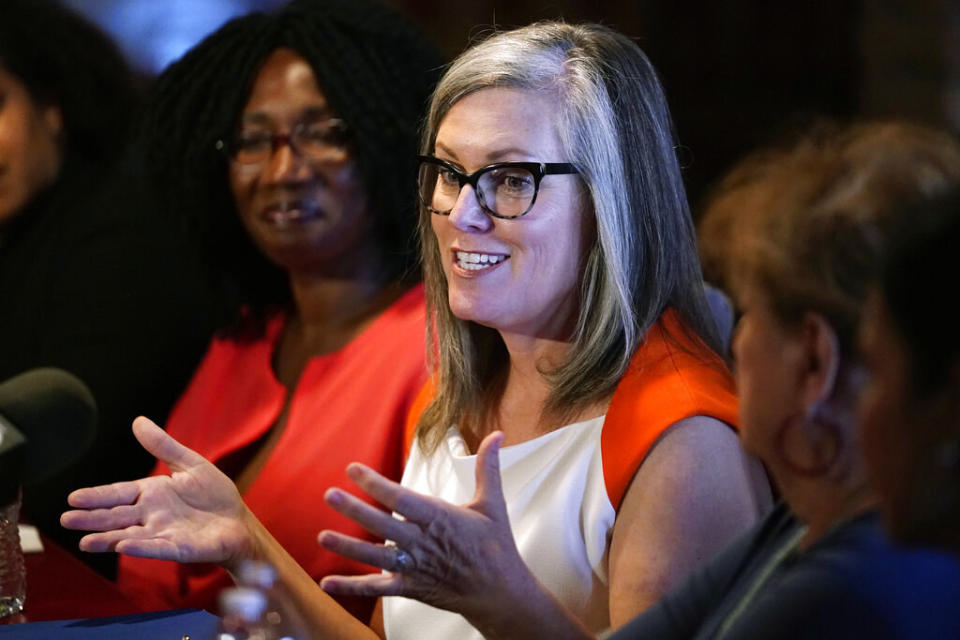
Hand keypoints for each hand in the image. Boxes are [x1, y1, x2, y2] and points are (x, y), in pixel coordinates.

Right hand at [60, 416, 255, 568]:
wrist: (239, 522)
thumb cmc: (215, 495)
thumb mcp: (190, 464)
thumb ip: (164, 447)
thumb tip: (138, 421)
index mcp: (152, 494)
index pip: (118, 494)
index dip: (97, 497)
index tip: (73, 497)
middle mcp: (152, 516)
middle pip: (117, 517)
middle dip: (92, 519)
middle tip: (66, 520)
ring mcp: (163, 534)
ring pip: (130, 537)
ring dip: (108, 540)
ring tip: (84, 542)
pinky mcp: (180, 548)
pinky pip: (157, 548)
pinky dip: (141, 548)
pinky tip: (123, 547)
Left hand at [318, 431, 533, 622]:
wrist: (501, 593)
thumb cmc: (496, 546)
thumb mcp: (492, 503)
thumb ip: (488, 468)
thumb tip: (496, 436)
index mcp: (440, 518)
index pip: (401, 498)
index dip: (375, 484)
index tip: (353, 469)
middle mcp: (423, 542)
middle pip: (382, 524)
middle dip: (354, 509)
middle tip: (329, 495)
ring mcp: (415, 567)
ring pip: (375, 556)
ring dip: (348, 546)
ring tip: (322, 536)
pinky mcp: (411, 587)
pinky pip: (377, 588)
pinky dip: (352, 587)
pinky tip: (327, 582)